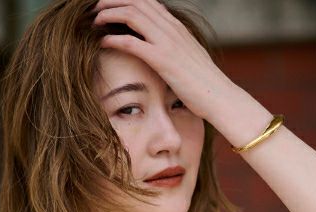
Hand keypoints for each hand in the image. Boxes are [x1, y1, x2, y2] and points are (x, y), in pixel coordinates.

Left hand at [92, 0, 234, 120]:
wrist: (220, 97)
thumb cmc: (205, 85)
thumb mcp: (189, 59)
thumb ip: (174, 49)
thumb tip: (162, 51)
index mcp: (177, 27)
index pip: (149, 2)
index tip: (111, 5)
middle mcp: (172, 29)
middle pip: (137, 2)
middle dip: (113, 1)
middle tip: (96, 7)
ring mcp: (167, 42)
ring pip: (132, 15)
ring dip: (109, 15)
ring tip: (95, 20)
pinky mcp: (162, 59)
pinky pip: (132, 42)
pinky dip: (114, 39)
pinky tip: (103, 41)